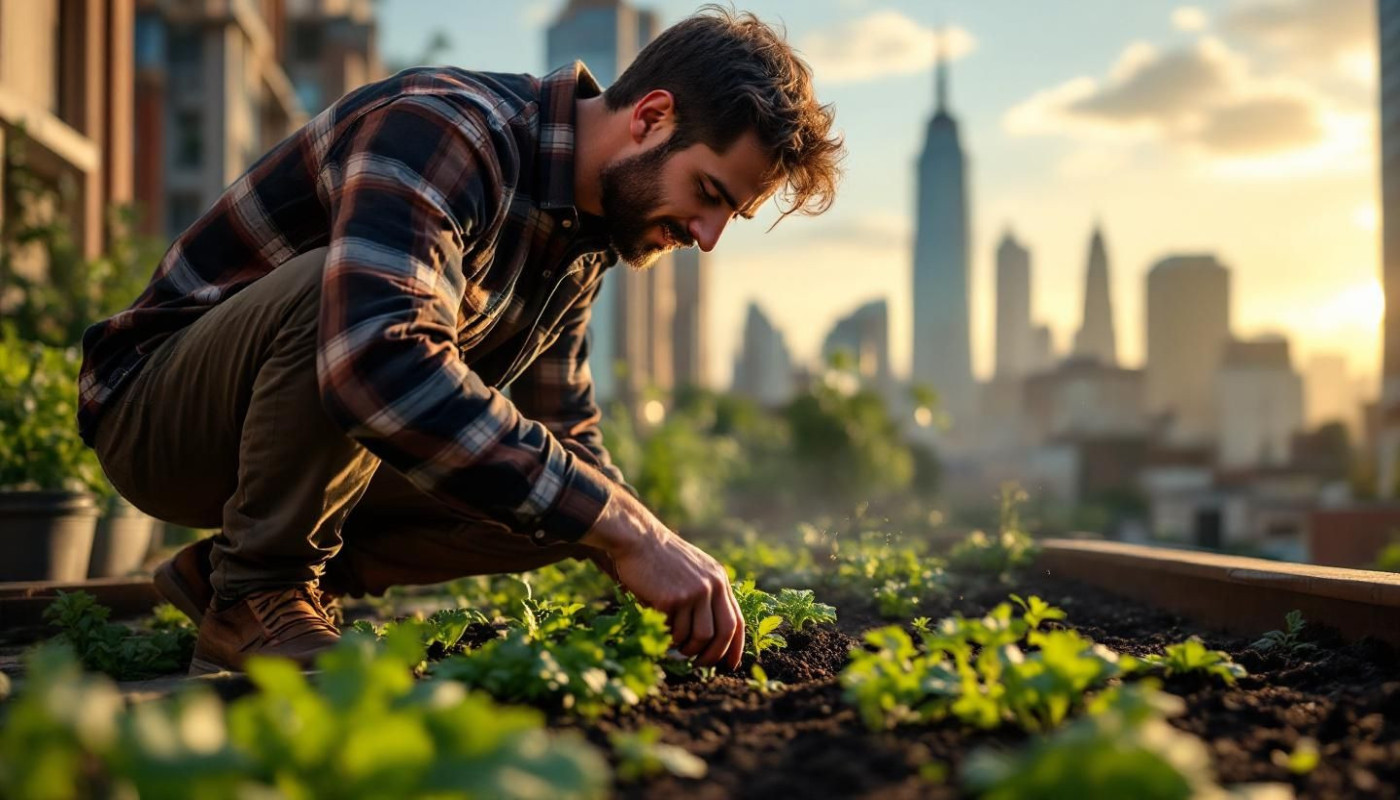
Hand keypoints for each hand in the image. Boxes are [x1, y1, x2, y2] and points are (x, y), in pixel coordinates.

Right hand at [580, 491, 743, 669]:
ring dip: (687, 648)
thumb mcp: (696, 569)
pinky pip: (675, 631)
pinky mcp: (672, 599)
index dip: (735, 647)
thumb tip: (713, 635)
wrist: (639, 540)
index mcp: (720, 579)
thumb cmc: (663, 558)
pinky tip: (662, 628)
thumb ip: (708, 593)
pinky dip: (669, 636)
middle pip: (722, 633)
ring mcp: (693, 593)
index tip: (729, 665)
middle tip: (700, 664)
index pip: (736, 620)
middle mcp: (711, 586)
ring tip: (677, 646)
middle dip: (712, 655)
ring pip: (699, 637)